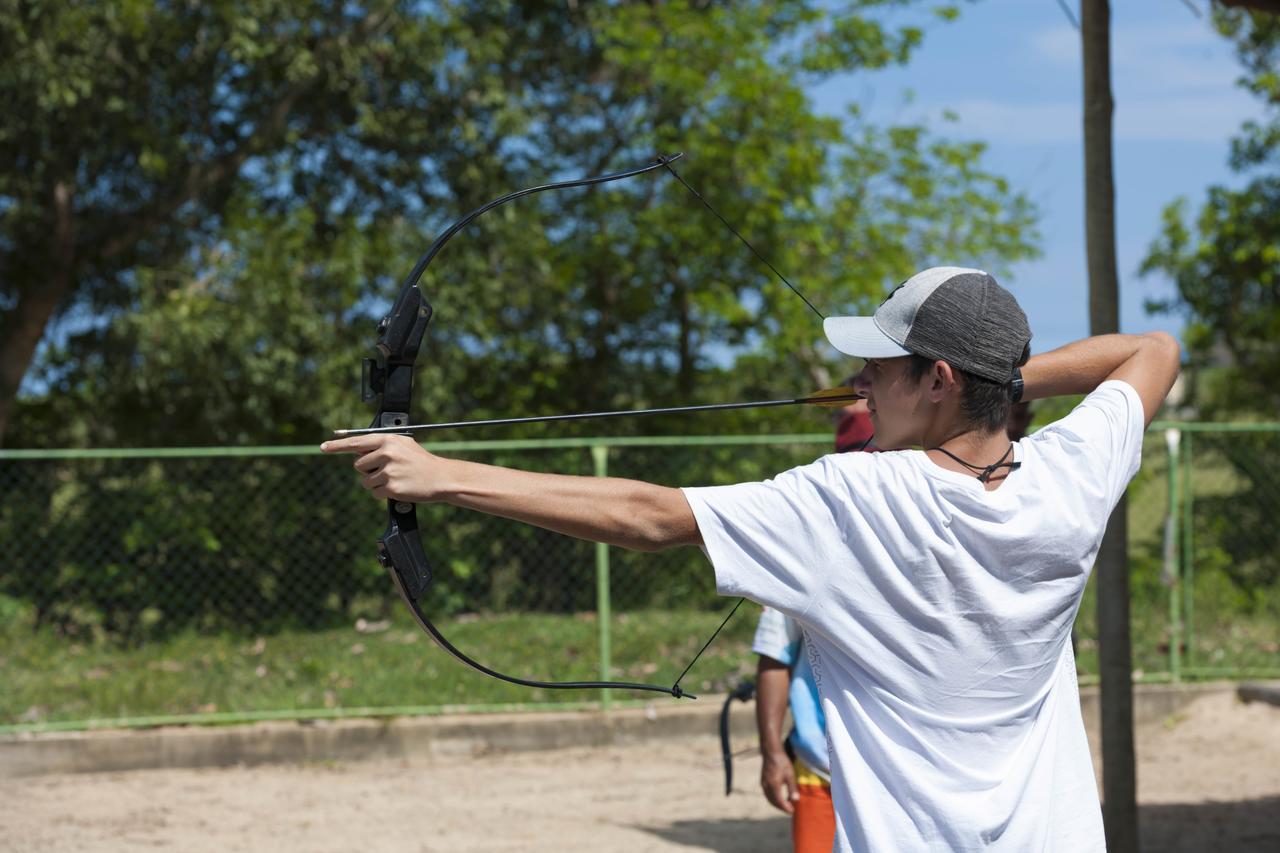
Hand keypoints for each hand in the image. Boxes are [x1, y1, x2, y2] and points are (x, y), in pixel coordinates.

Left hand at [320, 434, 445, 502]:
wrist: (440, 477)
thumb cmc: (420, 461)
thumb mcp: (403, 445)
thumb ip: (381, 446)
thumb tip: (358, 450)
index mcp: (388, 440)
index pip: (357, 442)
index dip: (337, 445)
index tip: (323, 447)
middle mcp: (386, 453)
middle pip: (359, 465)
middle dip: (369, 470)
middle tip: (388, 470)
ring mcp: (388, 470)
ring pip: (365, 481)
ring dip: (376, 484)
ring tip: (395, 479)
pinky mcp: (391, 487)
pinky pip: (375, 493)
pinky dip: (383, 494)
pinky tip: (398, 488)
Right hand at [760, 748, 798, 814]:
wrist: (771, 752)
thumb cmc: (782, 762)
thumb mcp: (790, 774)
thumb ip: (792, 788)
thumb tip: (795, 800)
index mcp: (773, 785)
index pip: (779, 801)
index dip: (786, 808)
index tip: (792, 812)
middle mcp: (766, 786)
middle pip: (773, 802)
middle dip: (781, 808)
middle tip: (790, 810)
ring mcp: (763, 783)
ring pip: (769, 799)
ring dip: (777, 804)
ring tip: (786, 805)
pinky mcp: (763, 781)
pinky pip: (767, 794)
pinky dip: (773, 798)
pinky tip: (779, 797)